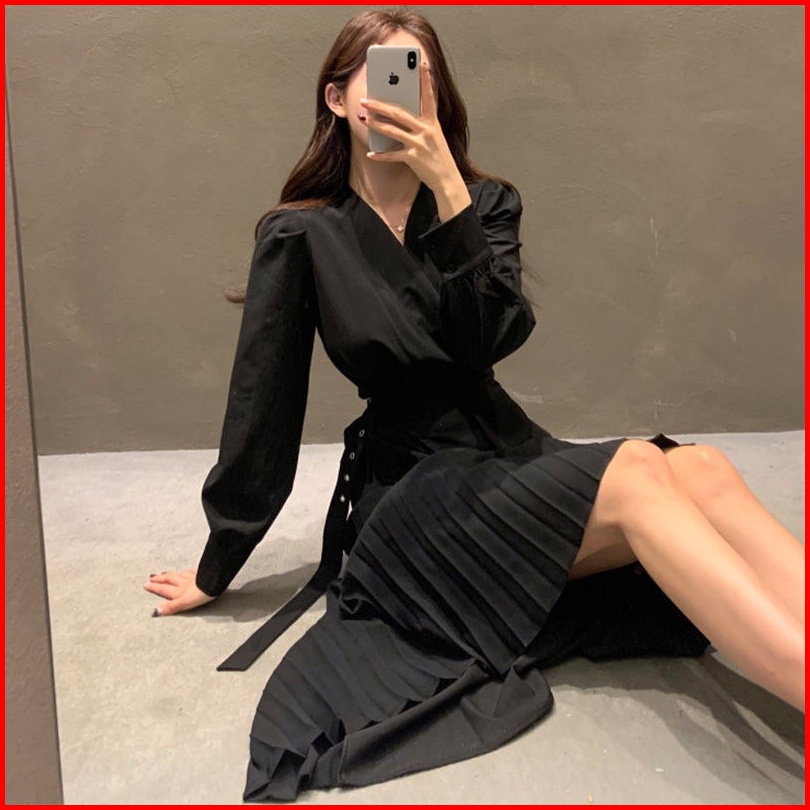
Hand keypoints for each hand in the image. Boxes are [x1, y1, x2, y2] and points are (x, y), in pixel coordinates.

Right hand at [144, 569, 214, 615]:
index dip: (155, 587)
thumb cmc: (202, 593)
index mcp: (179, 591)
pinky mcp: (202, 573)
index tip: (146, 585)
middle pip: (169, 580)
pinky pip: (190, 571)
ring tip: (164, 573)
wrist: (215, 583)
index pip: (164, 589)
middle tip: (151, 577)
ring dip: (170, 574)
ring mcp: (192, 577)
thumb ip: (171, 607)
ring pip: (178, 574)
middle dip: (159, 579)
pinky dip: (185, 571)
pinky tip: (186, 570)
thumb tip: (155, 611)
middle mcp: (184, 583)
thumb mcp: (185, 603)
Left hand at [360, 62, 470, 220]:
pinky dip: (380, 155)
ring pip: (393, 131)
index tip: (421, 63)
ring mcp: (419, 144)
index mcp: (432, 122)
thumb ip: (422, 125)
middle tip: (365, 99)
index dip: (425, 80)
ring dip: (375, 124)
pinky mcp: (413, 158)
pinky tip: (370, 153)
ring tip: (362, 118)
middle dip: (380, 105)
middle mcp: (426, 130)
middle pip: (399, 113)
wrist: (448, 179)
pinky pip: (392, 155)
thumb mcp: (434, 137)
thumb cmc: (439, 157)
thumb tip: (401, 115)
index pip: (428, 97)